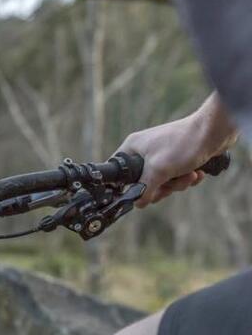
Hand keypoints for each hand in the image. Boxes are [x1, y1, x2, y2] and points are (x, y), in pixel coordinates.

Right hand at [116, 104, 236, 207]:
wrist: (215, 131)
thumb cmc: (183, 144)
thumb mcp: (158, 170)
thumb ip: (144, 189)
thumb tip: (138, 203)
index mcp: (132, 149)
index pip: (119, 173)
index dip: (127, 186)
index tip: (141, 191)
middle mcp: (144, 152)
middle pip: (143, 183)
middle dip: (162, 187)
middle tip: (171, 182)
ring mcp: (160, 156)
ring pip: (162, 183)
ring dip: (178, 183)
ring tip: (190, 174)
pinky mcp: (177, 159)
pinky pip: (175, 178)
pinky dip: (186, 178)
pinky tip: (196, 172)